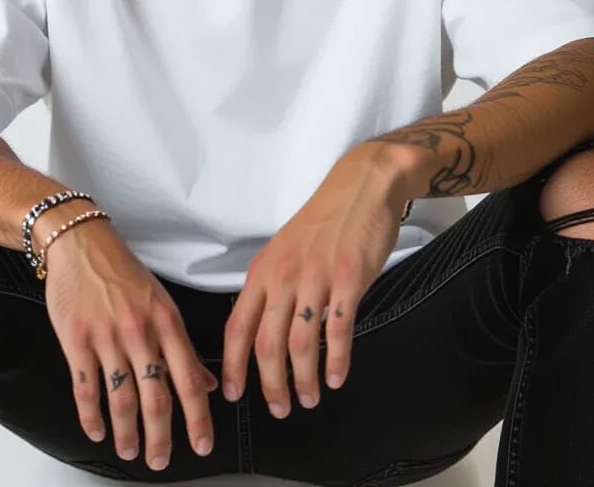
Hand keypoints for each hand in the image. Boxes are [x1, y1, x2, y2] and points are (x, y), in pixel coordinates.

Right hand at [42, 213, 220, 470]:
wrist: (81, 244)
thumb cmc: (123, 272)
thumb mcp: (163, 302)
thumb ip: (183, 346)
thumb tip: (206, 383)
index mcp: (166, 321)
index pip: (188, 377)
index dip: (198, 416)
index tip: (202, 443)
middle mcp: (140, 331)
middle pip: (156, 396)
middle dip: (161, 436)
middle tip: (161, 460)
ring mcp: (106, 337)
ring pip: (121, 398)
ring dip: (127, 432)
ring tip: (130, 451)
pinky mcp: (76, 340)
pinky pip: (86, 388)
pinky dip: (92, 416)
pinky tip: (97, 432)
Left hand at [220, 139, 408, 416]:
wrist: (361, 186)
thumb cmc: (323, 221)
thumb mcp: (285, 249)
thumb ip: (272, 286)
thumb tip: (261, 329)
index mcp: (263, 269)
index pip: (237, 325)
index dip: (232, 364)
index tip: (231, 393)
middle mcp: (284, 274)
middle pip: (266, 343)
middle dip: (270, 384)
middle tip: (279, 408)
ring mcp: (316, 276)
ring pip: (300, 343)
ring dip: (303, 379)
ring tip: (308, 398)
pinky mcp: (349, 277)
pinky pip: (338, 328)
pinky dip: (336, 359)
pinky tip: (336, 377)